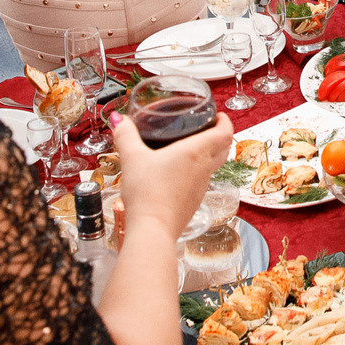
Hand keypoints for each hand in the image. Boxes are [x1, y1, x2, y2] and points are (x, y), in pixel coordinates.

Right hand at [110, 104, 234, 240]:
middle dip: (221, 136)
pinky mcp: (194, 202)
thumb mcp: (131, 158)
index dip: (226, 122)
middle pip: (224, 149)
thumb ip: (125, 135)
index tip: (220, 115)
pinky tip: (179, 173)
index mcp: (195, 152)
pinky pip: (202, 181)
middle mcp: (204, 168)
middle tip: (209, 127)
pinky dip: (198, 172)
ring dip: (210, 154)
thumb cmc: (146, 191)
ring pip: (214, 166)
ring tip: (192, 147)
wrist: (152, 229)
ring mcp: (201, 187)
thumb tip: (117, 118)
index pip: (225, 133)